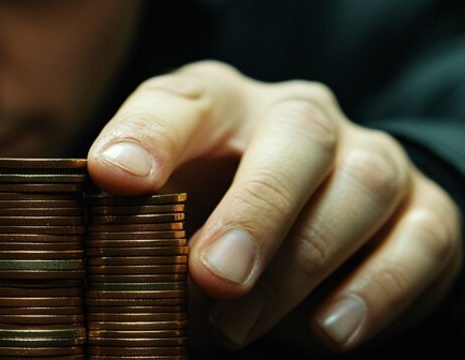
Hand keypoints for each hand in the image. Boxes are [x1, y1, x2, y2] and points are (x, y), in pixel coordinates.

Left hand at [87, 61, 461, 352]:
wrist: (309, 217)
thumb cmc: (212, 208)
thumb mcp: (165, 208)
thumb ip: (135, 222)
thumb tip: (98, 271)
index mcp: (219, 105)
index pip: (184, 100)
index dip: (148, 134)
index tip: (113, 177)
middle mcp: (299, 117)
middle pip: (296, 136)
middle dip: (255, 209)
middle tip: (212, 276)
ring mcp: (369, 158)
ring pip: (361, 187)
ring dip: (298, 266)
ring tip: (237, 328)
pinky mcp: (424, 210)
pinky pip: (419, 241)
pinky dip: (374, 291)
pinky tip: (327, 331)